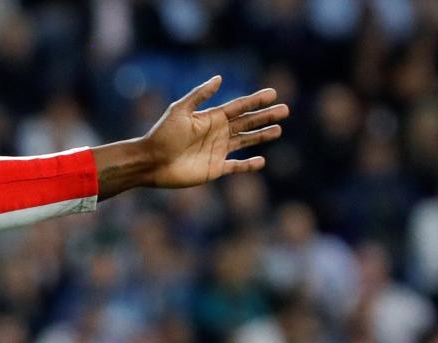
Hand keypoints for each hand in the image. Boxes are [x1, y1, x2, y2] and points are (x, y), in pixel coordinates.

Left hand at [94, 76, 287, 197]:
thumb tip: (220, 78)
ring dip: (262, 136)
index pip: (239, 107)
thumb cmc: (162, 135)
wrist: (151, 162)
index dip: (256, 101)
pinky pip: (236, 166)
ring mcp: (217, 151)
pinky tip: (262, 161)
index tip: (272, 94)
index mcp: (211, 117)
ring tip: (279, 130)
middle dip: (266, 116)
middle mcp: (217, 133)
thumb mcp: (180, 110)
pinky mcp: (215, 168)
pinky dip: (249, 165)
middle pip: (247, 123)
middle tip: (285, 110)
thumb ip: (200, 95)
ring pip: (246, 141)